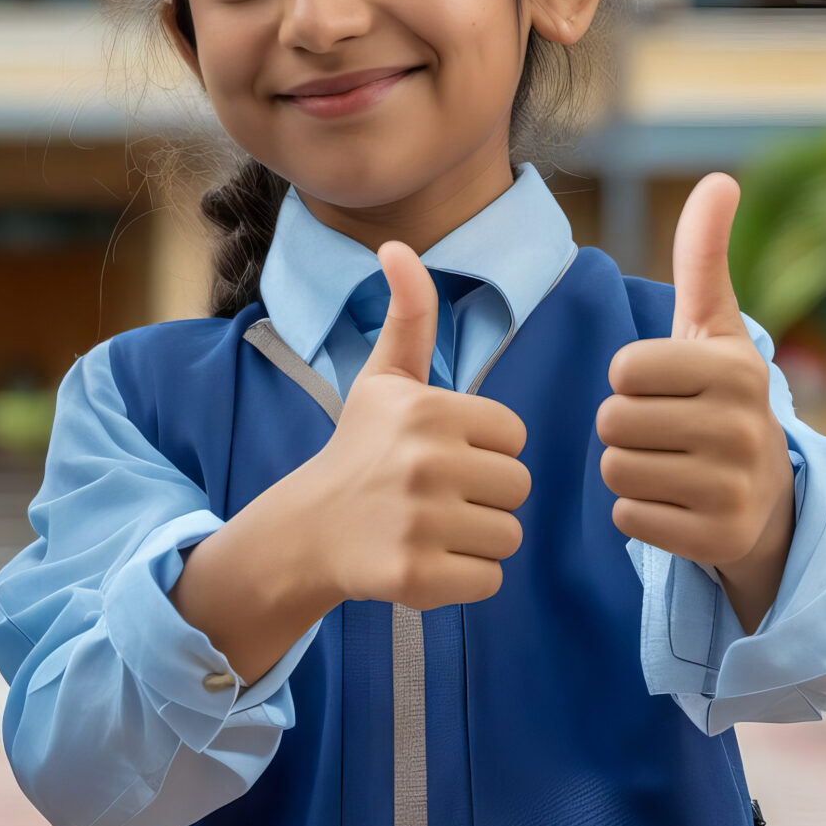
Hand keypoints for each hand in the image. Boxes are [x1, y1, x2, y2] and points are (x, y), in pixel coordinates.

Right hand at [305, 238, 532, 611]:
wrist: (308, 528)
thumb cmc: (360, 447)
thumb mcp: (384, 378)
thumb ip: (409, 314)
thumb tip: (397, 245)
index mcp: (426, 410)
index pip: (513, 436)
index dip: (484, 447)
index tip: (442, 452)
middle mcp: (424, 462)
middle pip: (517, 488)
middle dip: (486, 495)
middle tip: (438, 494)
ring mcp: (420, 523)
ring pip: (508, 536)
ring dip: (478, 537)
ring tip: (433, 526)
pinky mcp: (416, 577)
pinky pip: (489, 581)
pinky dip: (465, 577)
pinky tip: (427, 557)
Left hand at [598, 174, 796, 627]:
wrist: (771, 498)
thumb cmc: (720, 397)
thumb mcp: (714, 327)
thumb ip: (703, 256)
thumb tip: (720, 178)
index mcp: (735, 370)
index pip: (623, 370)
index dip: (630, 379)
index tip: (665, 388)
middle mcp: (743, 428)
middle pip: (614, 421)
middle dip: (625, 425)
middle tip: (666, 430)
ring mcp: (735, 488)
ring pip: (616, 468)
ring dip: (630, 468)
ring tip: (672, 464)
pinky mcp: (718, 540)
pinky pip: (629, 517)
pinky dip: (640, 512)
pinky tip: (676, 503)